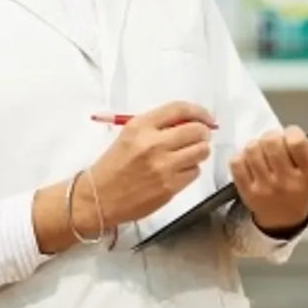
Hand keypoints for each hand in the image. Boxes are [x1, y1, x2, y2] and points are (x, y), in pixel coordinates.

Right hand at [88, 101, 215, 226]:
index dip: (199, 112)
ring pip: (201, 151)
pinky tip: (178, 171)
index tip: (207, 118)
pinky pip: (195, 172)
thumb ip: (158, 125)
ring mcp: (163, 166)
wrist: (100, 197)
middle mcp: (153, 144)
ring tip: (188, 154)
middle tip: (200, 137)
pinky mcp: (169, 187)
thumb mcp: (130, 135)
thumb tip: (189, 122)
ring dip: (199, 151)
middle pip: (196, 130)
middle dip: (203, 133)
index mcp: (141, 126)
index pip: (179, 109)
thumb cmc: (114, 165)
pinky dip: (191, 170)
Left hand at [231, 119, 307, 234]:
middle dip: (272, 136)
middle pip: (270, 140)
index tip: (295, 138)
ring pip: (252, 148)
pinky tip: (252, 164)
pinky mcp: (246, 192)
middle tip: (277, 144)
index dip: (293, 133)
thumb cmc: (306, 183)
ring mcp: (266, 188)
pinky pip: (236, 161)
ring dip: (256, 146)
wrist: (285, 218)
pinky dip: (242, 158)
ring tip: (265, 154)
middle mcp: (288, 183)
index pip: (296, 141)